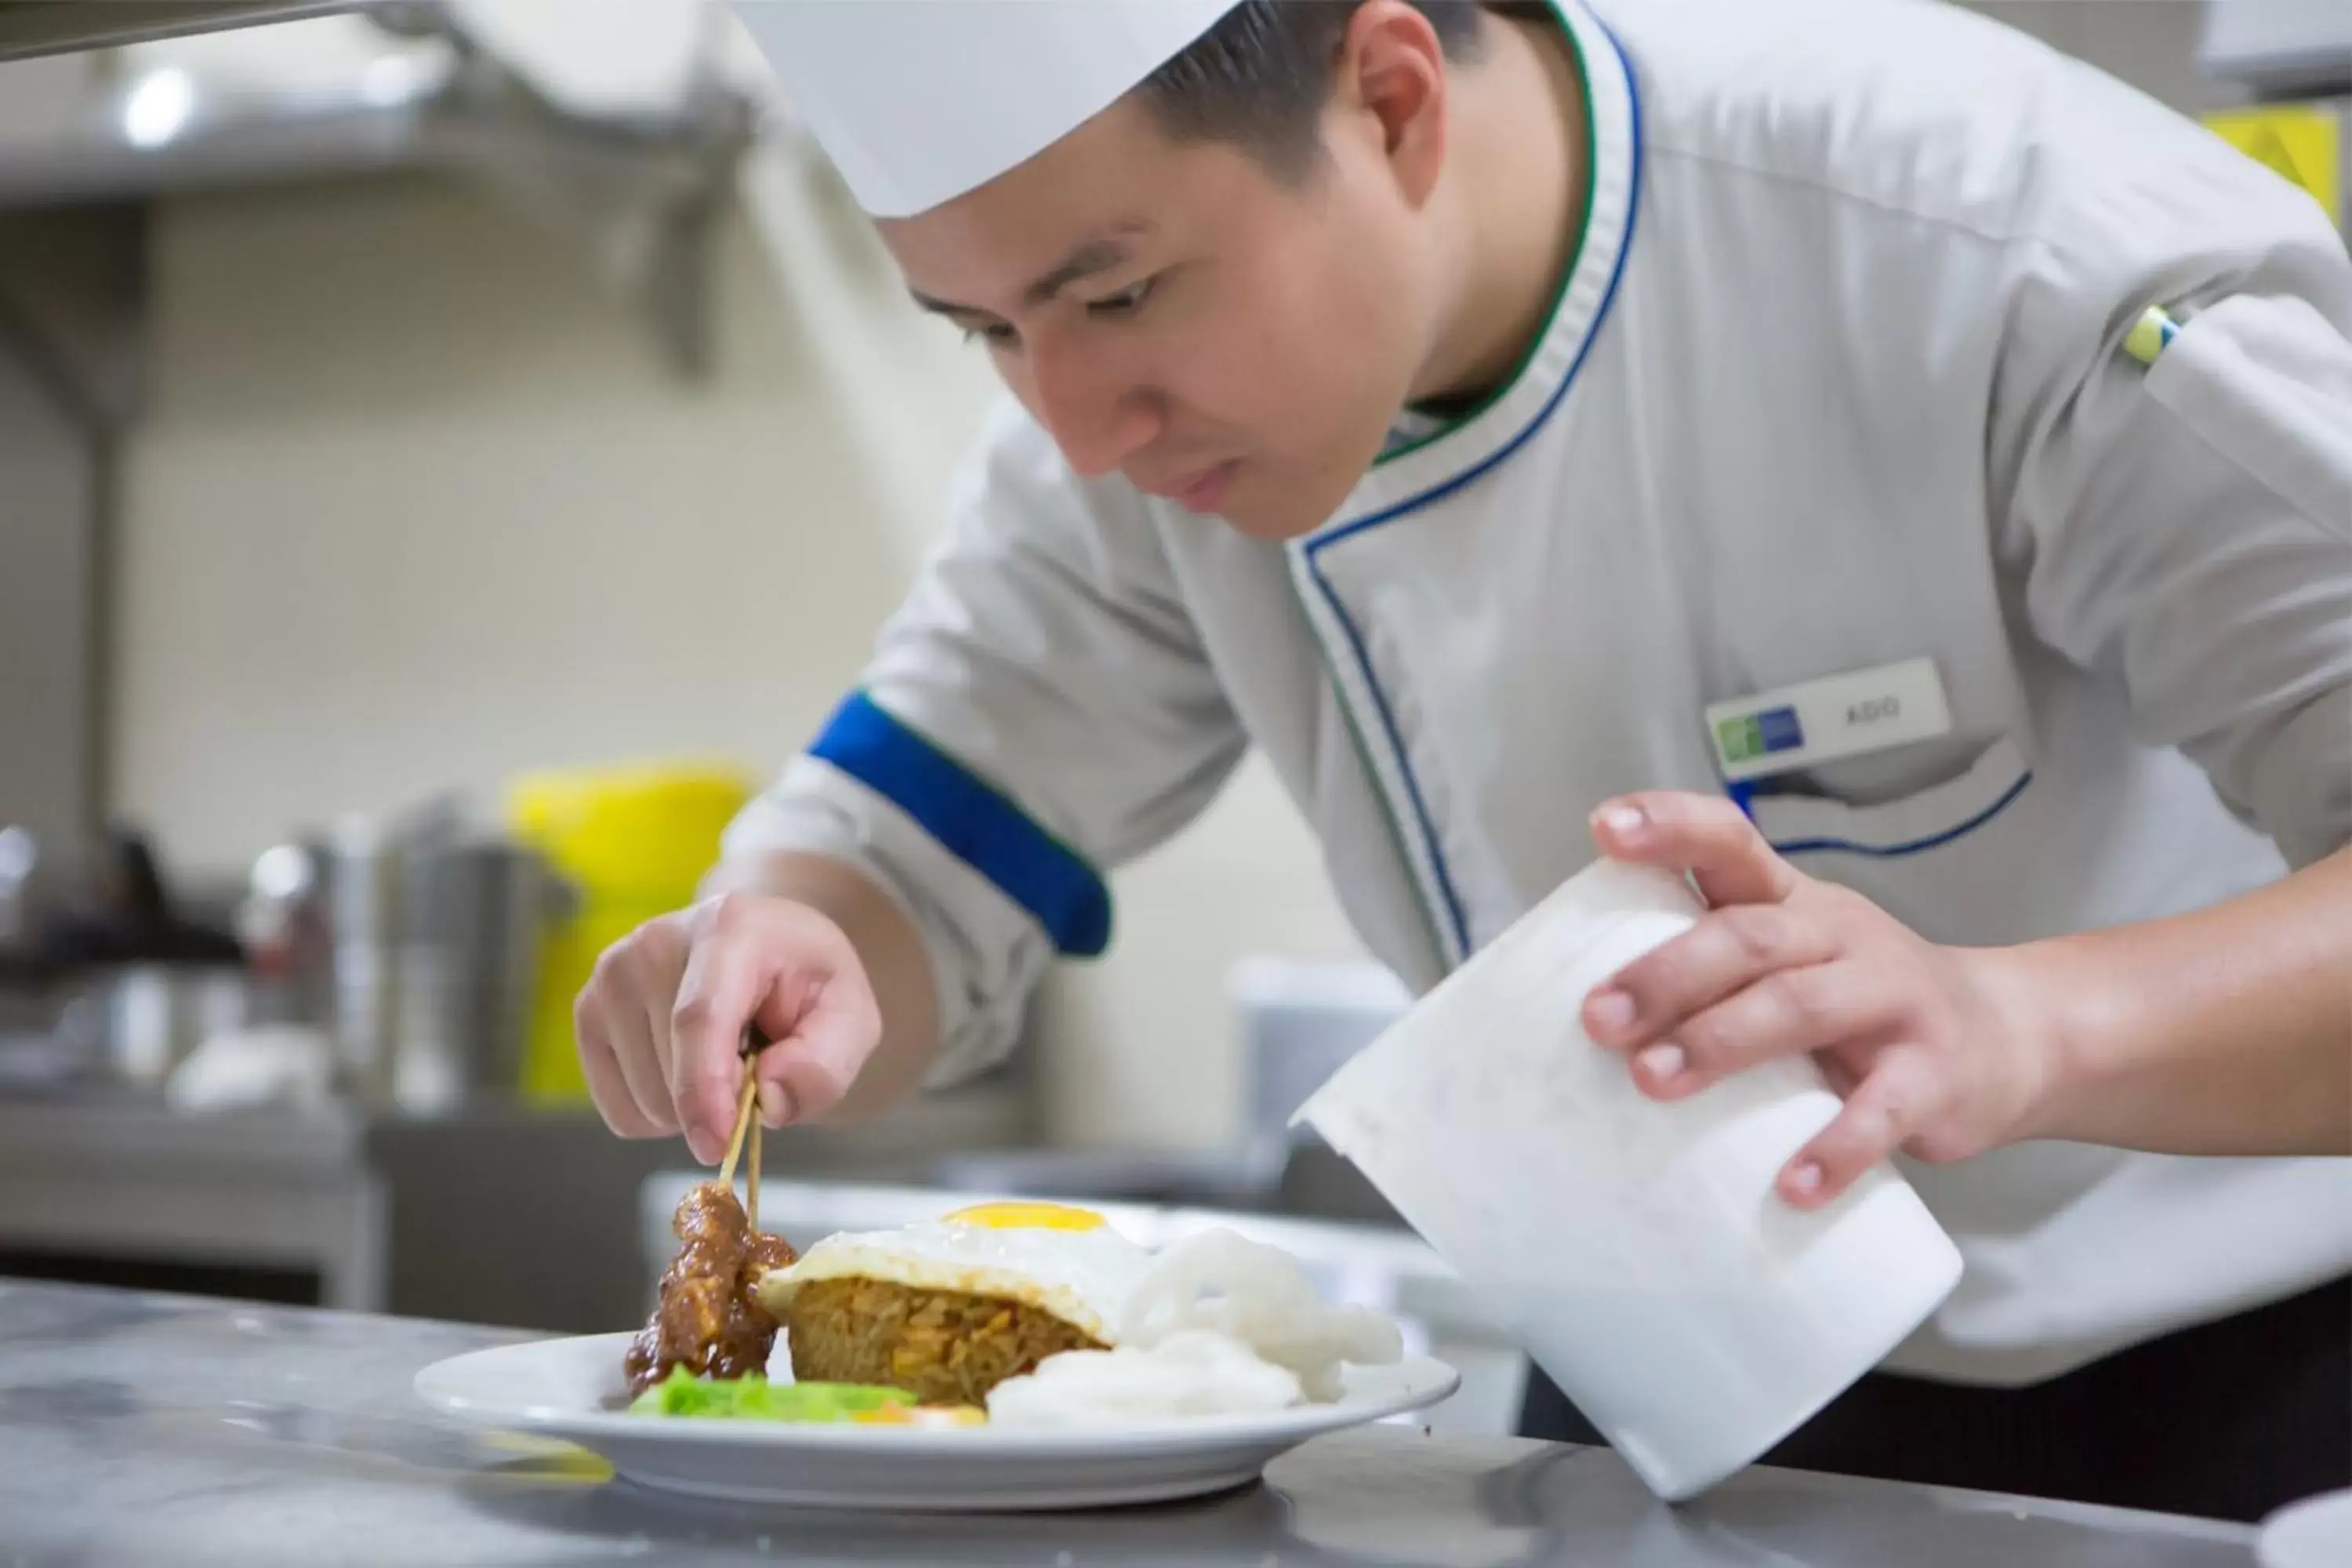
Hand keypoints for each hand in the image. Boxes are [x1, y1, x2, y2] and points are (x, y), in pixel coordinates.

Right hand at [573, 893, 882, 1163]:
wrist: (765, 947)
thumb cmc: (807, 986)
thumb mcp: (851, 1019)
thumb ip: (825, 1064)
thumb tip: (768, 1097)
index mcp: (729, 928)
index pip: (699, 1018)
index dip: (703, 1090)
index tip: (717, 1145)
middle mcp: (654, 942)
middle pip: (671, 1073)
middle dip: (722, 1103)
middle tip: (757, 1064)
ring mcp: (611, 975)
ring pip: (645, 1101)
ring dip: (693, 1110)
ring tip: (724, 1057)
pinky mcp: (587, 1011)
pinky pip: (619, 1111)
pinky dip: (660, 1115)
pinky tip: (687, 1069)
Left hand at [1577, 791, 2054, 1207]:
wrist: (2012, 1040)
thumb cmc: (1865, 1004)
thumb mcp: (1797, 962)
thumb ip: (1716, 968)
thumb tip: (1585, 1012)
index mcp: (1795, 902)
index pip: (1730, 842)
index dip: (1668, 827)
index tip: (1604, 828)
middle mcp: (1842, 936)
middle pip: (1747, 936)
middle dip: (1666, 975)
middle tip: (1598, 1019)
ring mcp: (1893, 999)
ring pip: (1801, 1005)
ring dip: (1721, 1043)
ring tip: (1652, 1082)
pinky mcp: (1935, 1075)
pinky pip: (1880, 1111)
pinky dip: (1833, 1149)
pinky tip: (1789, 1185)